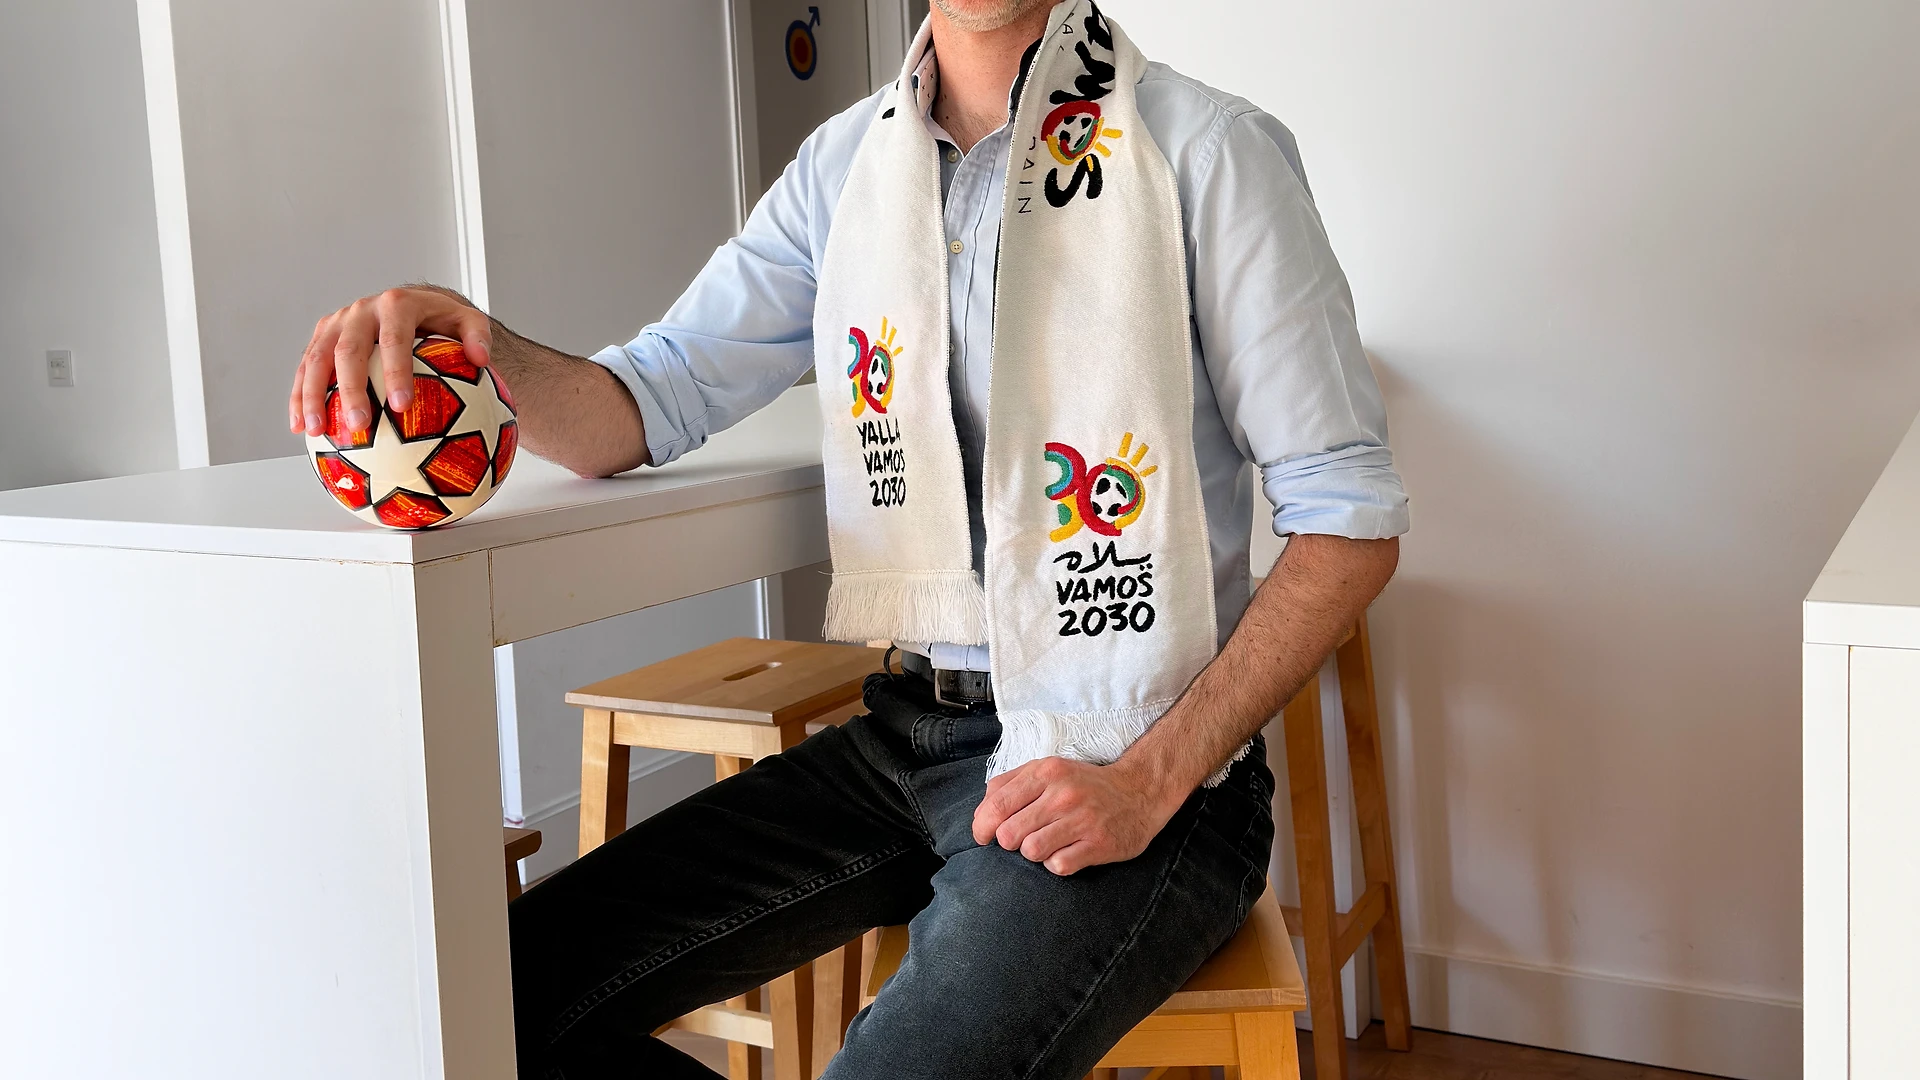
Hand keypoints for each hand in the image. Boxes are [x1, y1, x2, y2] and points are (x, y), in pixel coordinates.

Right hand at [291, 285, 493, 437]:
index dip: (395, 371)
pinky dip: (299, 396)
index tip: (402, 406)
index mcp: (396, 305)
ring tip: (318, 431)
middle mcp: (361, 310)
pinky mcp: (321, 337)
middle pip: (349, 350)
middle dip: (350, 389)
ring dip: (312, 396)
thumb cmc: (442, 322)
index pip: (395, 338)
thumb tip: (481, 359)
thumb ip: (477, 336)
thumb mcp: (467, 321)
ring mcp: (337, 322)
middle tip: (359, 426)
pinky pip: (305, 368)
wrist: (409, 305)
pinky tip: (301, 427)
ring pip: (316, 359)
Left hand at [970, 755, 1186, 875]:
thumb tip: (983, 810)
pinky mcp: (1099, 844)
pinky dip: (1056, 864)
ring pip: (1031, 851)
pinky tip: (1066, 852)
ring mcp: (1082, 819)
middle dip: (1009, 842)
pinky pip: (1059, 865)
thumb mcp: (1048, 770)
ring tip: (1047, 844)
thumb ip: (1011, 783)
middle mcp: (1063, 794)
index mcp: (1046, 772)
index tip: (984, 836)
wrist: (1139, 792)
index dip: (981, 828)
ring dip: (1033, 853)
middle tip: (1022, 839)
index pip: (995, 806)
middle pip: (1009, 834)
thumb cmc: (1085, 785)